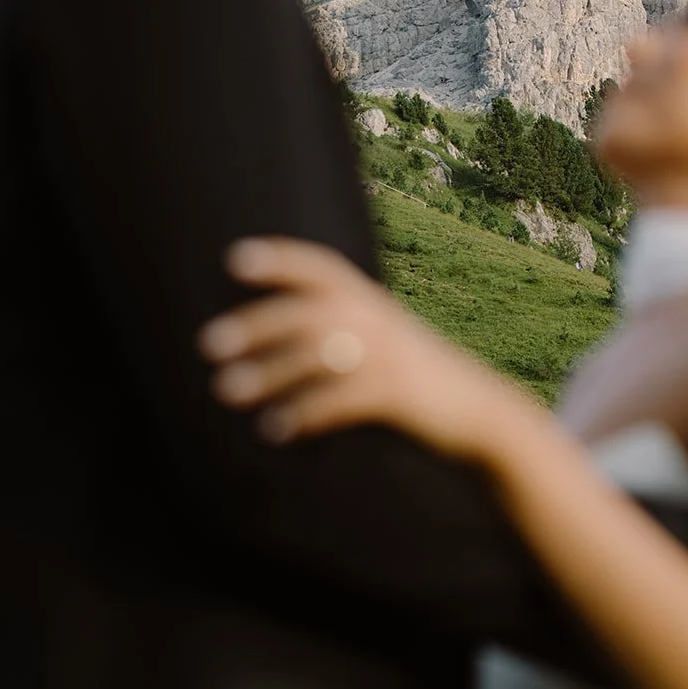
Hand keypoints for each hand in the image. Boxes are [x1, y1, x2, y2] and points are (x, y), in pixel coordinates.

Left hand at [198, 237, 541, 461]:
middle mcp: (377, 320)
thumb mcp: (385, 337)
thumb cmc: (416, 375)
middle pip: (309, 312)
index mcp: (371, 301)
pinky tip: (275, 430)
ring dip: (268, 373)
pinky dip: (305, 415)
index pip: (322, 267)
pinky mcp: (398, 396)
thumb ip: (344, 325)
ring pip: (319, 357)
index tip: (235, 258)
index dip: (280, 259)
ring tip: (225, 390)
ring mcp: (389, 357)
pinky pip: (342, 402)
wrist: (479, 410)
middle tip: (208, 343)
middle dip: (257, 324)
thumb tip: (279, 330)